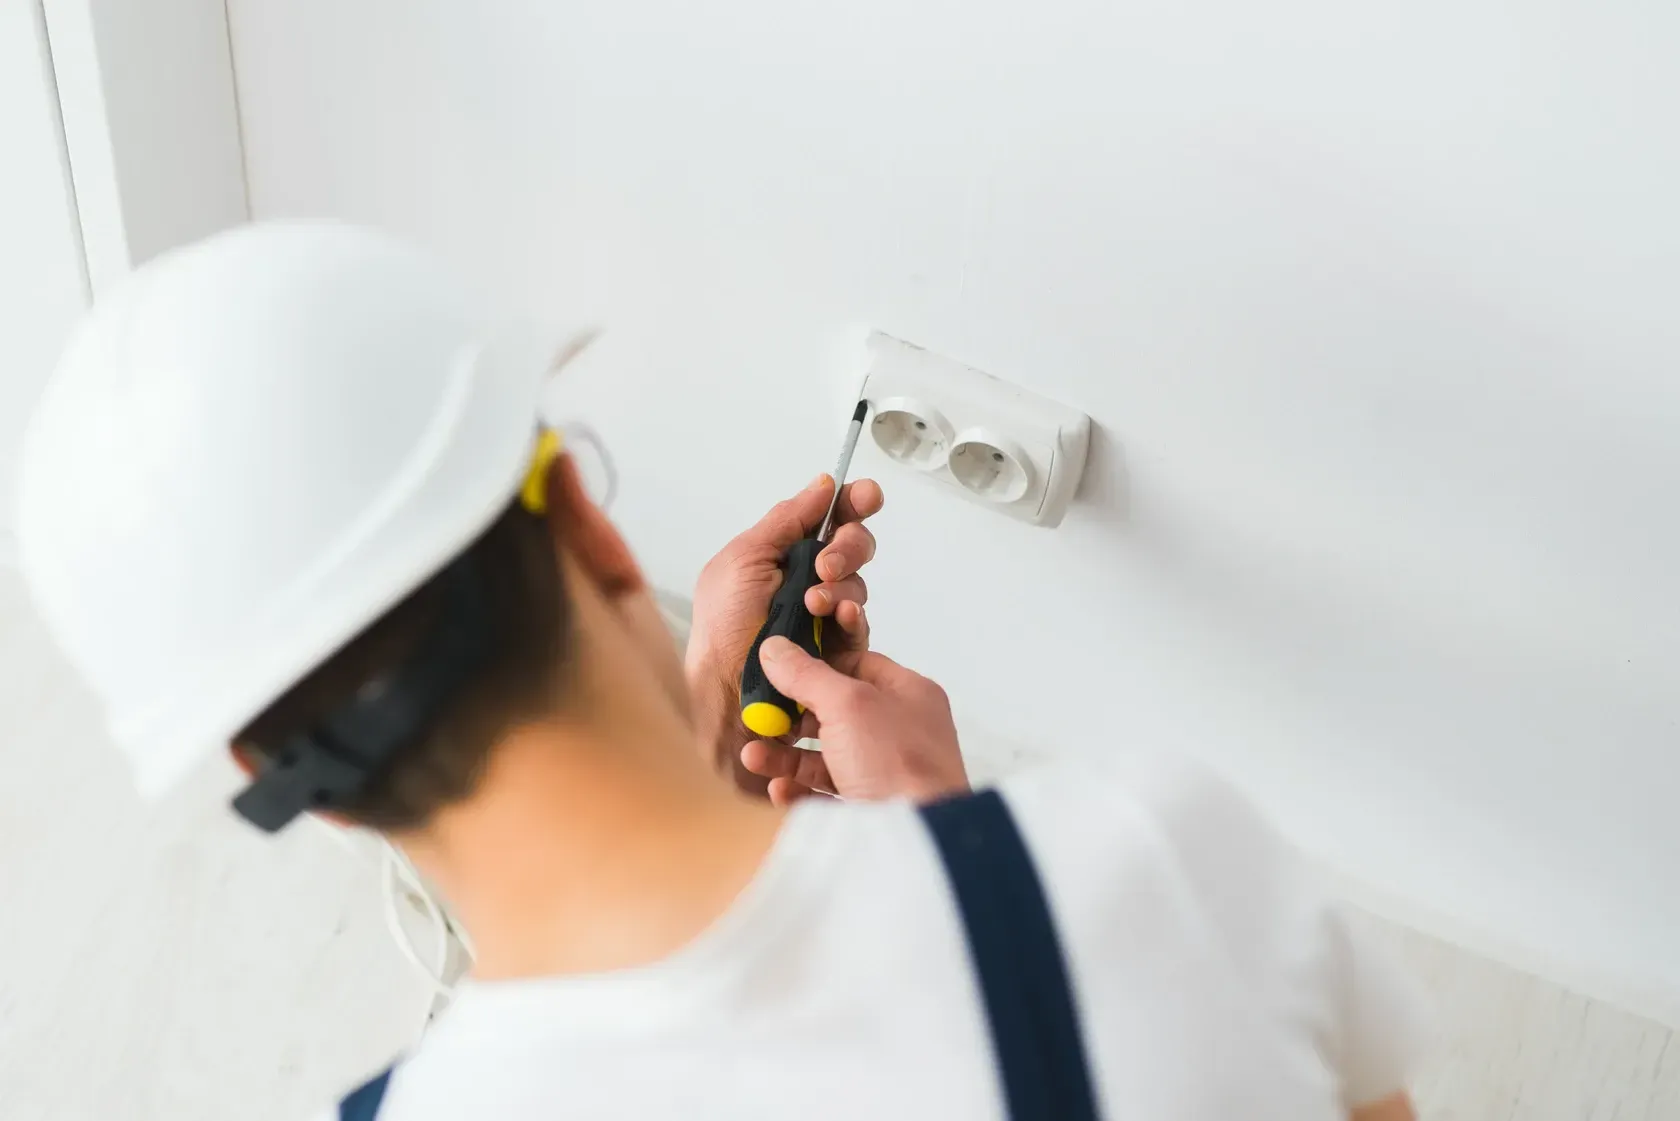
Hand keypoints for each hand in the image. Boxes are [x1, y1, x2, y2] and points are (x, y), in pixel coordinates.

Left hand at [686, 474, 884, 783]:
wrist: (725, 690)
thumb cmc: (722, 626)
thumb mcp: (744, 559)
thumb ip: (786, 520)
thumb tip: (822, 486)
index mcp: (782, 553)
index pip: (827, 518)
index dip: (852, 502)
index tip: (867, 496)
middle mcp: (806, 580)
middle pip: (853, 546)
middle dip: (849, 547)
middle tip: (826, 564)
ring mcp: (823, 615)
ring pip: (858, 584)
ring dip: (841, 585)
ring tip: (813, 603)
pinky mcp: (837, 648)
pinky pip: (860, 624)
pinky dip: (853, 615)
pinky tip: (838, 615)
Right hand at [740, 636, 968, 805]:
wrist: (918, 840)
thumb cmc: (897, 763)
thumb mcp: (848, 705)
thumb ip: (808, 675)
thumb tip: (775, 648)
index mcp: (908, 695)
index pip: (858, 666)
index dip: (817, 665)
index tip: (777, 669)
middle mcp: (900, 732)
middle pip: (836, 713)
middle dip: (791, 716)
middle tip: (758, 716)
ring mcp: (886, 774)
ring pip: (826, 756)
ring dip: (786, 755)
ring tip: (752, 756)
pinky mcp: (870, 810)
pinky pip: (826, 795)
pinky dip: (799, 790)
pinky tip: (778, 790)